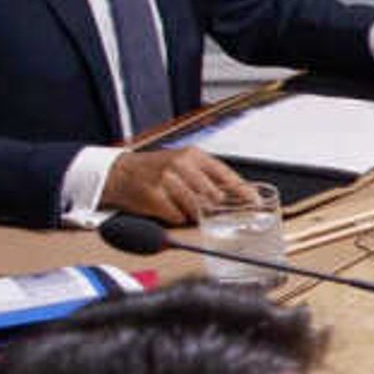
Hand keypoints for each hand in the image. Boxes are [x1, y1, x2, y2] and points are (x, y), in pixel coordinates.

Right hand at [99, 142, 262, 226]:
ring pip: (196, 208)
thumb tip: (239, 194)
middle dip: (215, 208)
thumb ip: (208, 175)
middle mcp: (180, 164)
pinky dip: (176, 217)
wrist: (119, 172)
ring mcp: (166, 180)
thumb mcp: (183, 163)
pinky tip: (168, 209)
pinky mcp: (154, 196)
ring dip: (194, 213)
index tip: (255, 202)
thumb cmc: (155, 169)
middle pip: (213, 196)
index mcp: (193, 155)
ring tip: (182, 206)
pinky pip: (177, 216)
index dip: (242, 191)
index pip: (225, 174)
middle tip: (211, 211)